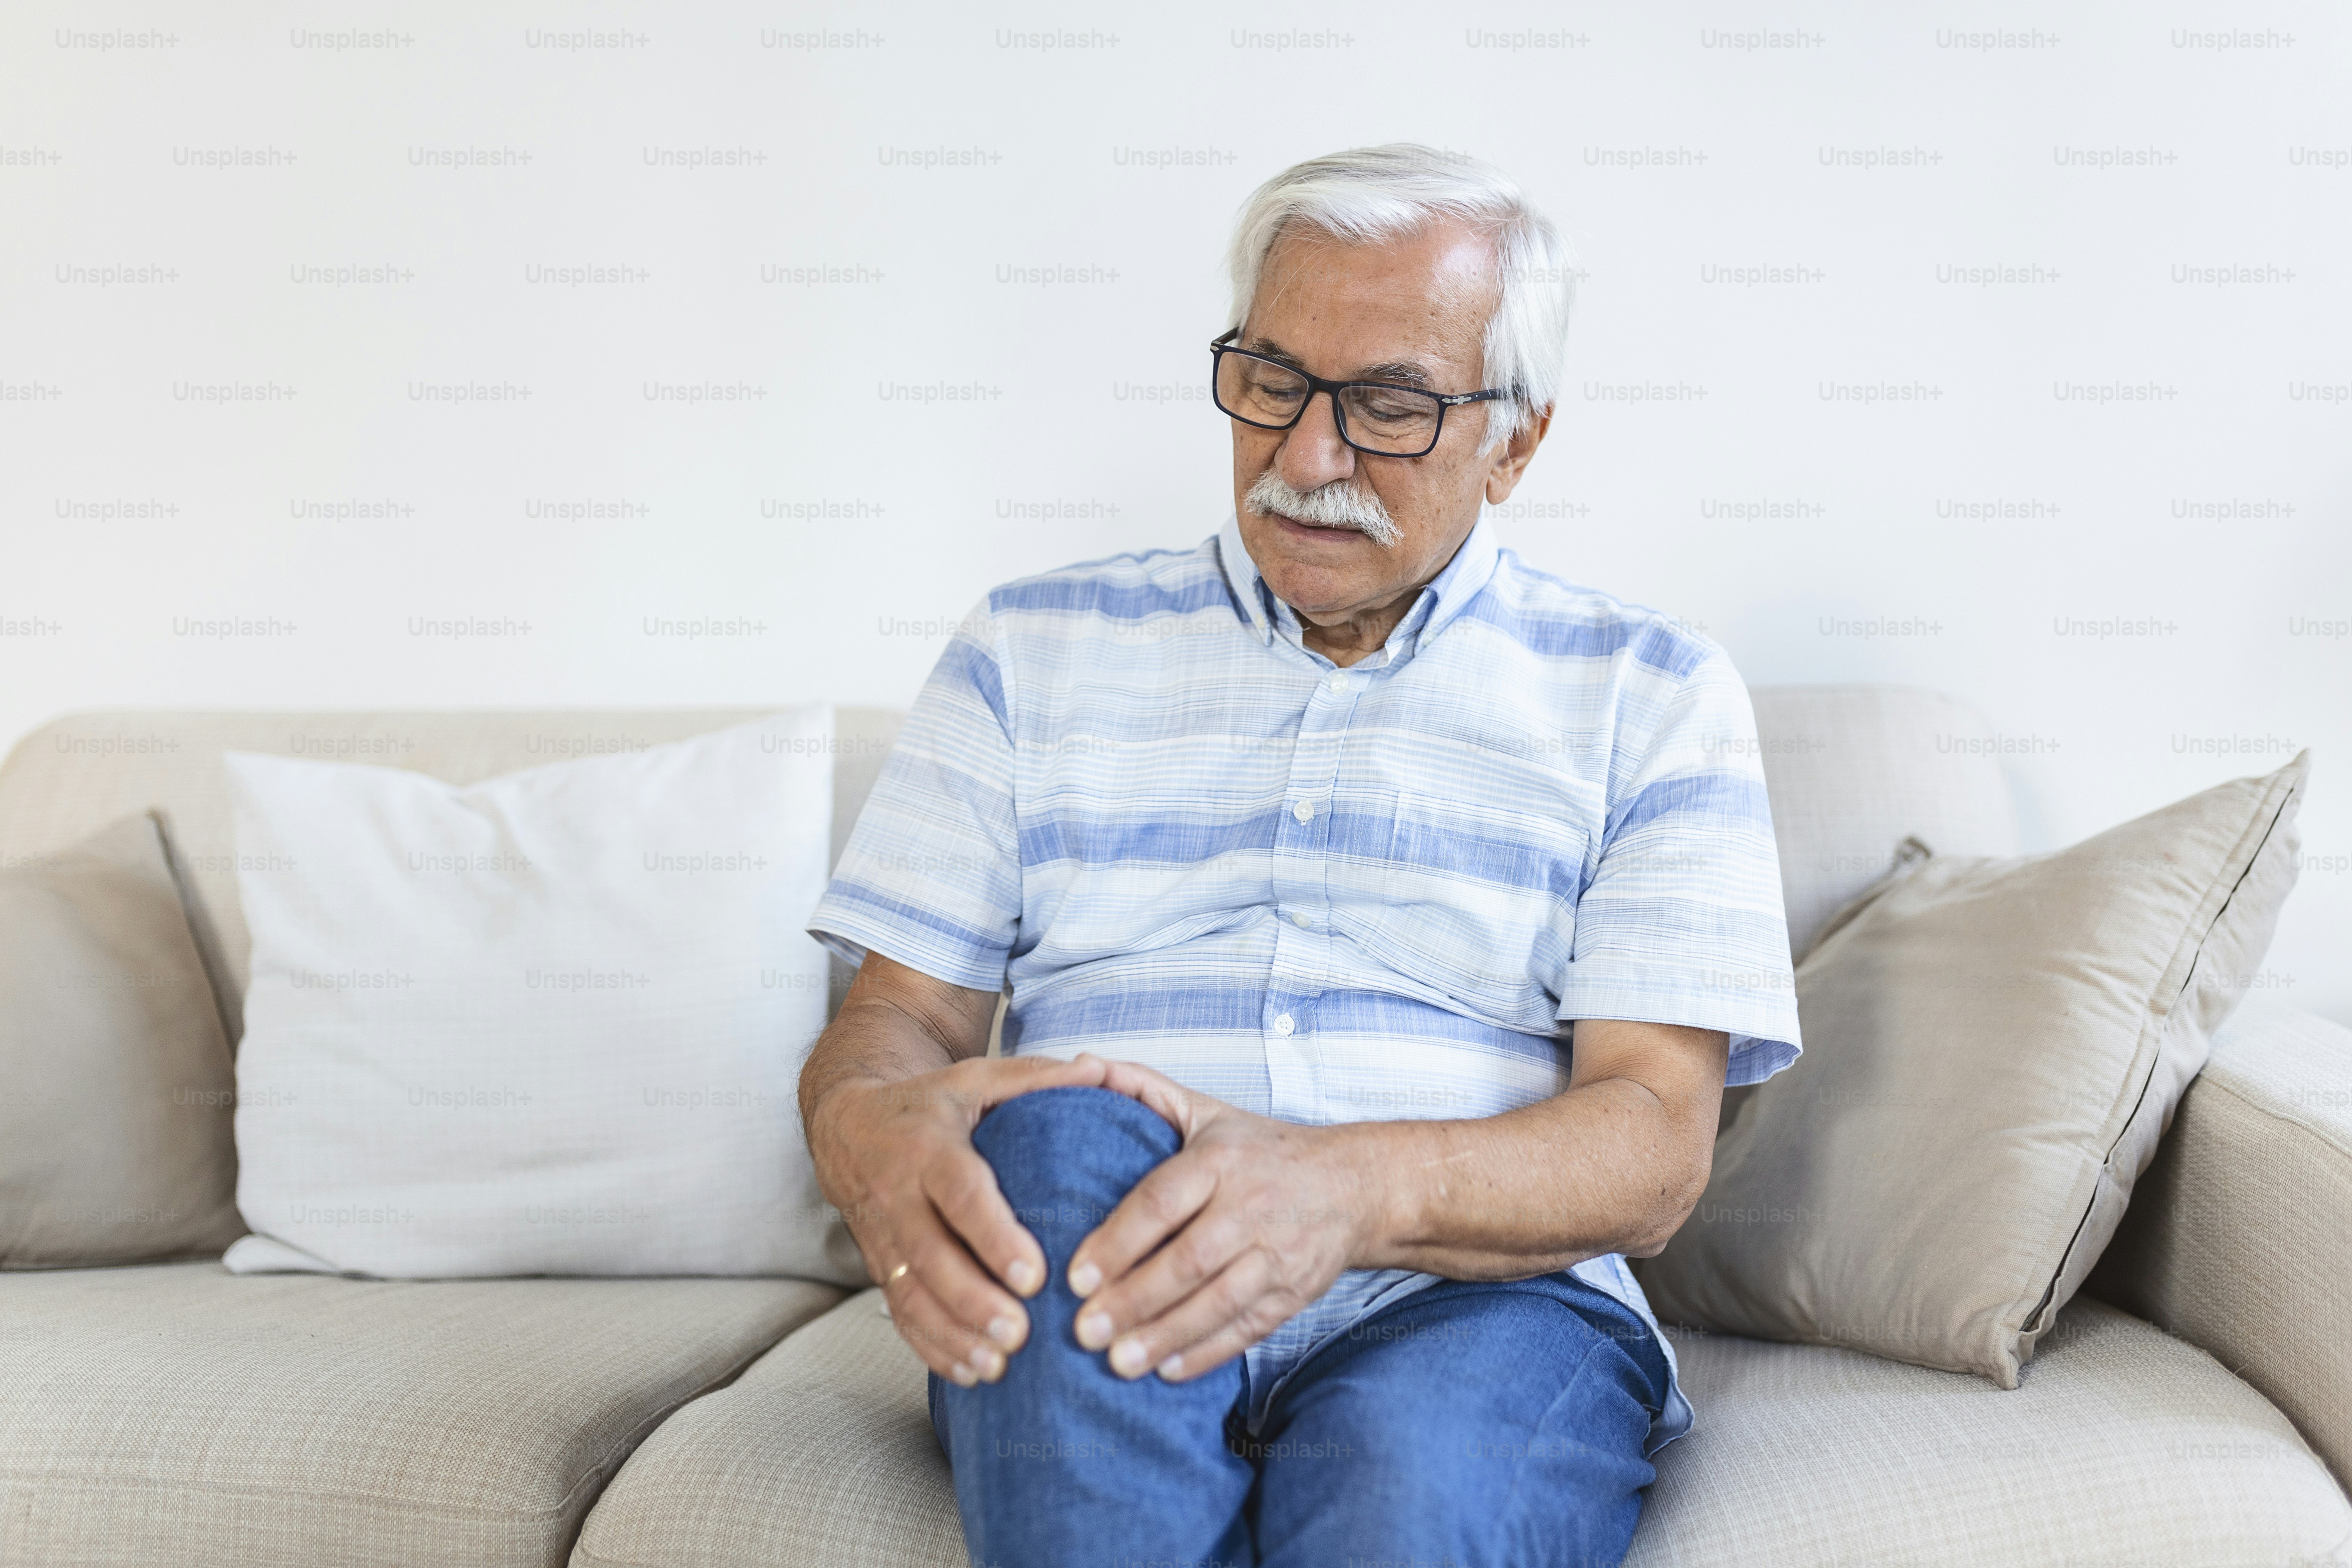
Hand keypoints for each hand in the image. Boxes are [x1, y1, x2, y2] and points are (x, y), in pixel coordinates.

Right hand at [807, 1051, 1116, 1387]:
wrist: (847, 1126)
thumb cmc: (930, 1103)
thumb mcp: (976, 1078)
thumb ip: (1034, 1078)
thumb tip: (1098, 1069)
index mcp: (929, 1146)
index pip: (961, 1194)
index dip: (993, 1235)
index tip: (1033, 1274)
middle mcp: (899, 1195)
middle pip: (931, 1256)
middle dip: (973, 1300)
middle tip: (1020, 1334)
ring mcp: (883, 1237)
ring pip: (912, 1294)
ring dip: (952, 1334)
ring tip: (997, 1366)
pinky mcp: (879, 1266)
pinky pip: (900, 1313)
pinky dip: (931, 1347)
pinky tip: (970, 1373)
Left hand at [1066, 1060, 1375, 1382]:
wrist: (1353, 1184)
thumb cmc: (1261, 1150)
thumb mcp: (1207, 1110)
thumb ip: (1142, 1089)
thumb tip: (1081, 1066)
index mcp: (1221, 1160)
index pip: (1163, 1202)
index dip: (1118, 1241)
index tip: (1076, 1276)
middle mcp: (1251, 1206)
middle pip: (1189, 1260)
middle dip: (1134, 1299)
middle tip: (1083, 1329)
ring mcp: (1278, 1253)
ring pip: (1218, 1301)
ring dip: (1166, 1334)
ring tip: (1117, 1362)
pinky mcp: (1295, 1290)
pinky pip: (1249, 1327)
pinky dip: (1209, 1352)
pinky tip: (1168, 1371)